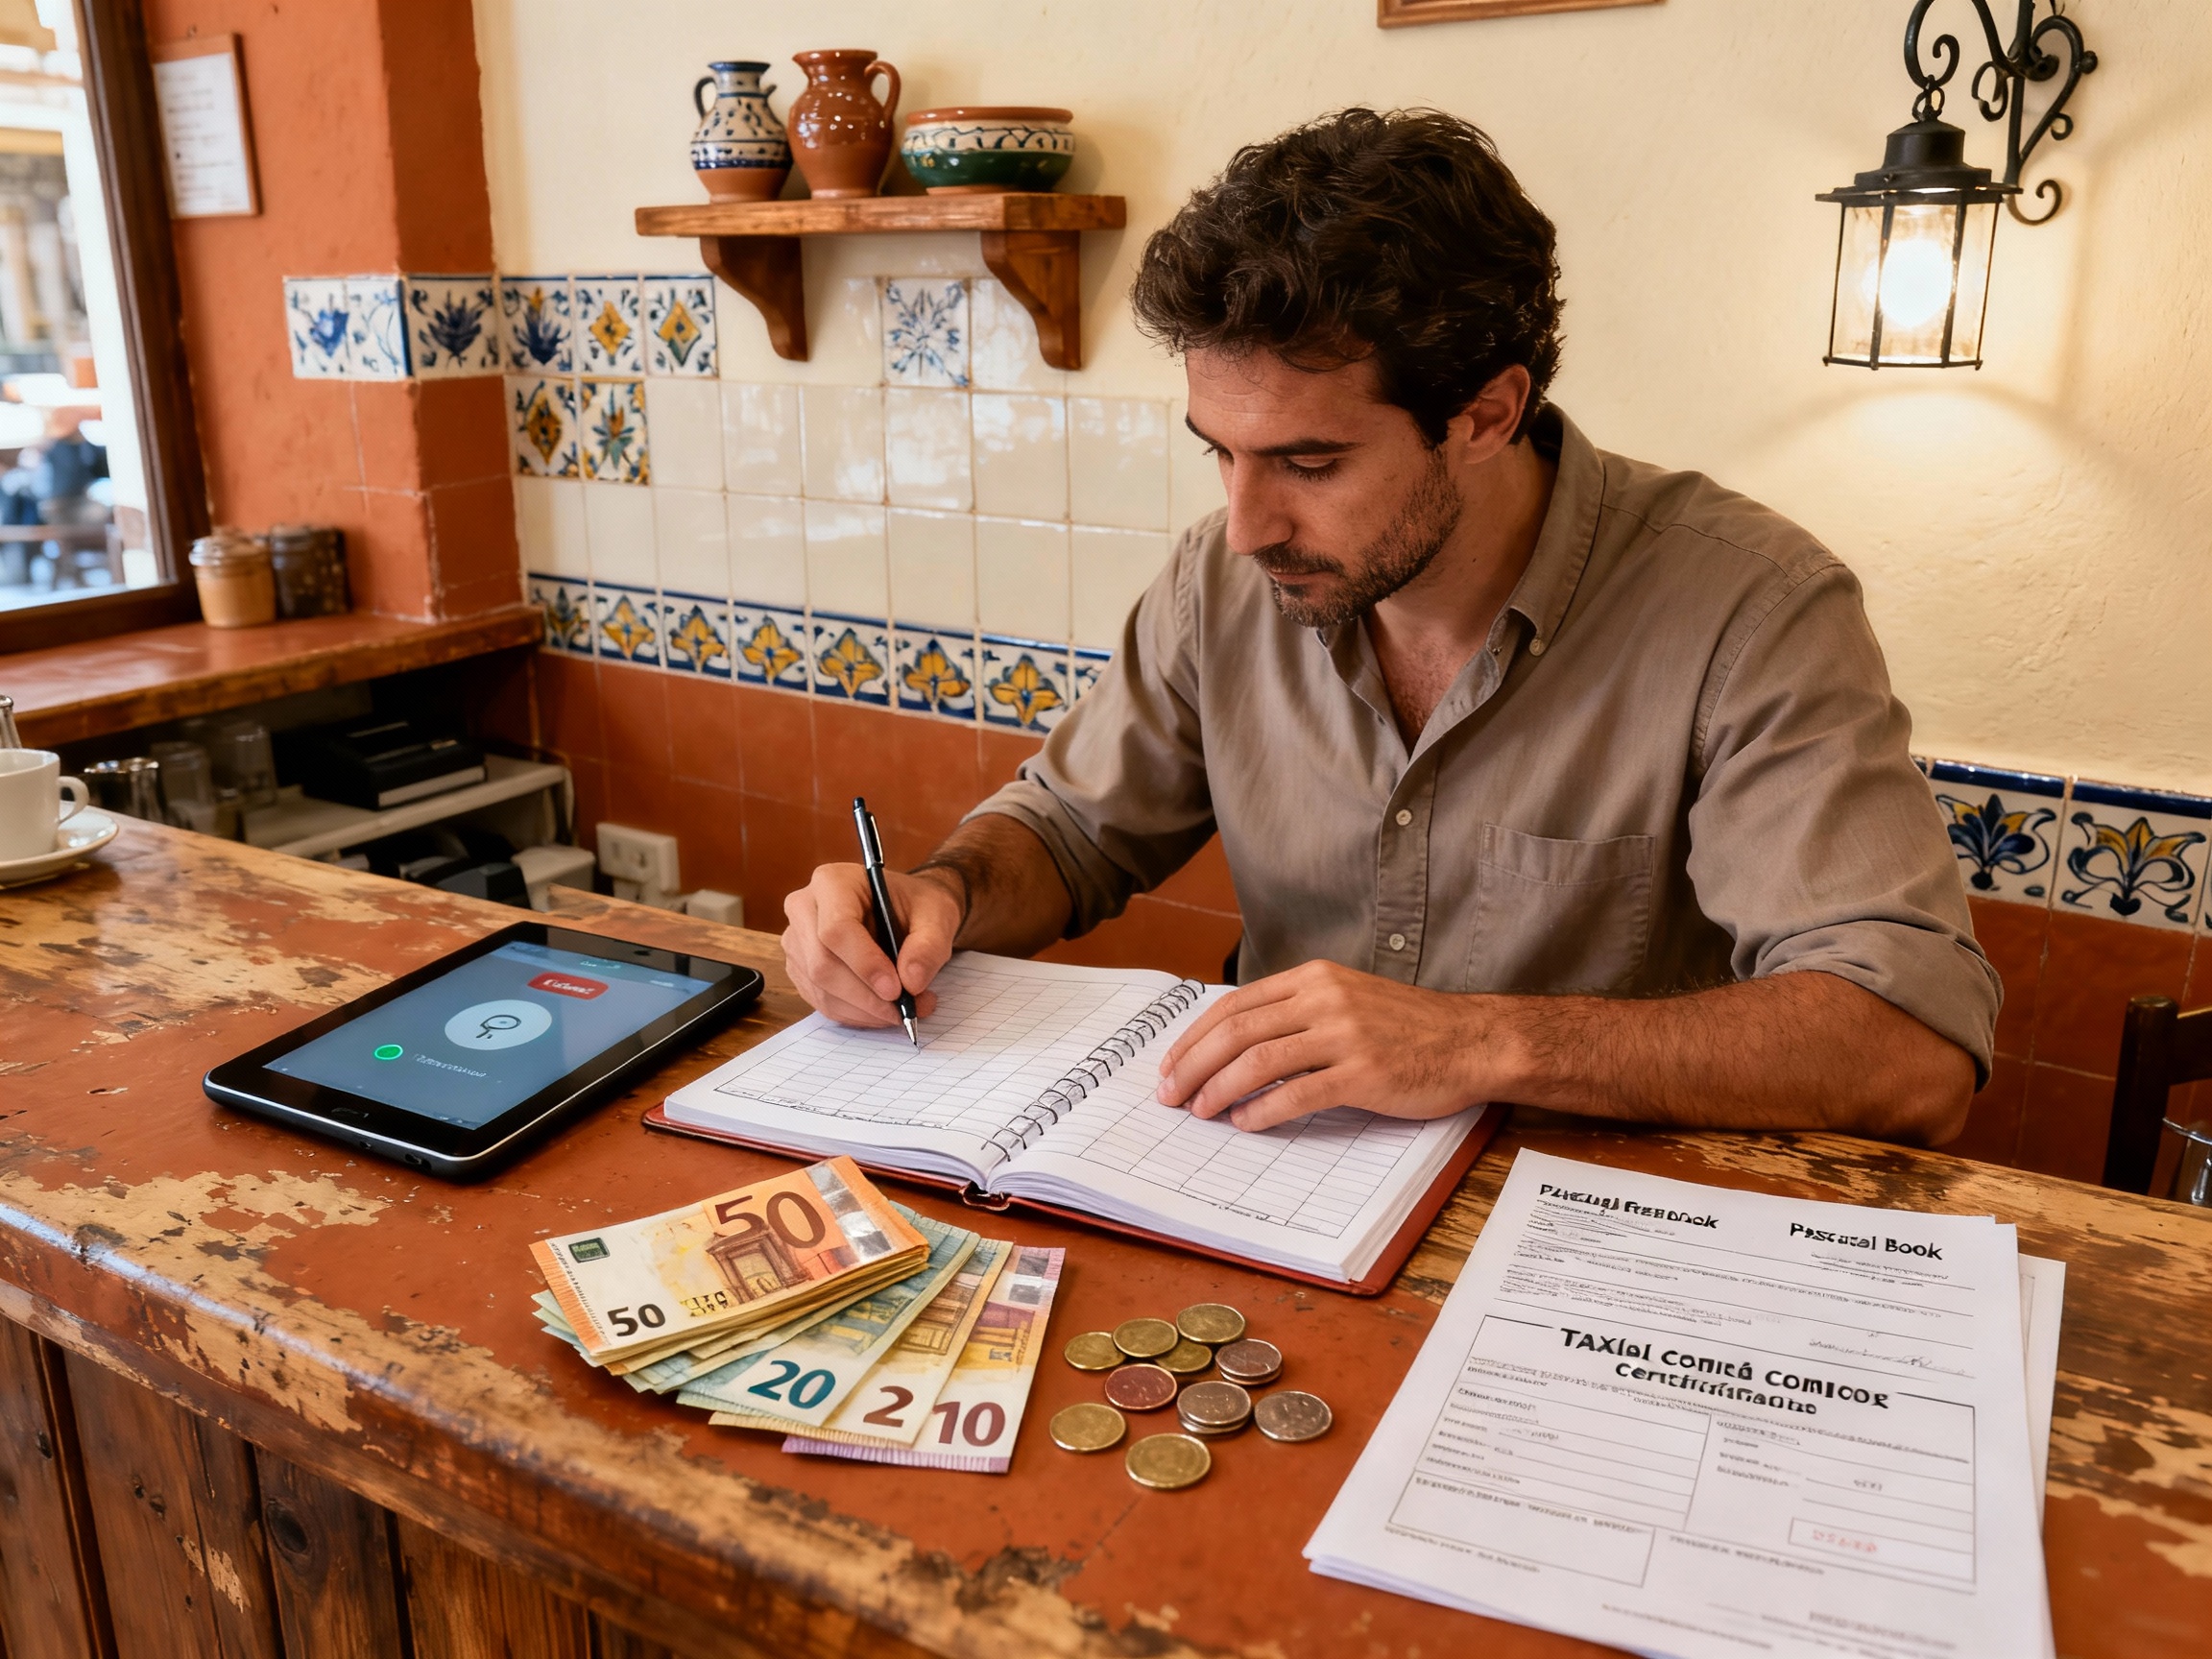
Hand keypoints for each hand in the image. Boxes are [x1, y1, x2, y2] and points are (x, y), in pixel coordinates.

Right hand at [782, 864, 963, 1028]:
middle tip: (905, 1009)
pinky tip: (882, 1011)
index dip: (864, 964)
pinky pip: (821, 1002)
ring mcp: (797, 941)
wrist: (905, 911)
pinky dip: (856, 1014)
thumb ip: (929, 946)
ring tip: (904, 1010)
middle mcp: (804, 908)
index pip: (836, 928)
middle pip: (822, 963)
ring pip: (821, 989)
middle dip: (866, 996)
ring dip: (864, 1010)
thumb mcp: (938, 915)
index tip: (896, 990)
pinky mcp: (800, 969)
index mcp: (833, 882)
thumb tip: (911, 982)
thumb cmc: (916, 906)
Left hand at [1154, 961, 1498, 1131]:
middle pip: (1236, 1031)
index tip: (1170, 1065)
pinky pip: (1298, 1093)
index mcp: (1313, 978)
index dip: (1193, 1037)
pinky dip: (1263, 1111)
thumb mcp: (1346, 998)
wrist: (1472, 1040)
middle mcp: (1324, 999)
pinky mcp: (1364, 1073)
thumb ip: (1297, 1013)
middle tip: (1170, 1095)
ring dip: (1218, 1090)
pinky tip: (1245, 1123)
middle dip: (1192, 1066)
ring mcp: (1344, 1034)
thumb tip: (1236, 1045)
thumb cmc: (1409, 1027)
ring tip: (1201, 1111)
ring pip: (1258, 1061)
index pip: (1234, 1005)